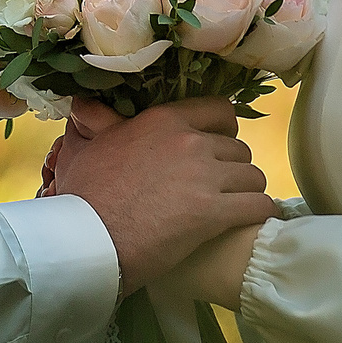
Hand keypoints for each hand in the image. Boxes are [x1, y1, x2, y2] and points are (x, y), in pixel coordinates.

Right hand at [51, 97, 277, 294]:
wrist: (87, 238)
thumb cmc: (83, 193)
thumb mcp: (86, 147)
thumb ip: (95, 121)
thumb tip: (83, 104)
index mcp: (164, 120)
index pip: (219, 109)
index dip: (224, 129)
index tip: (217, 145)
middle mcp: (190, 141)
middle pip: (238, 148)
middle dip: (233, 167)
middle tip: (220, 186)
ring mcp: (205, 176)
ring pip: (253, 177)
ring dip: (247, 192)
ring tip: (235, 206)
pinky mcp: (214, 213)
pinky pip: (258, 207)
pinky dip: (258, 214)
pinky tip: (249, 222)